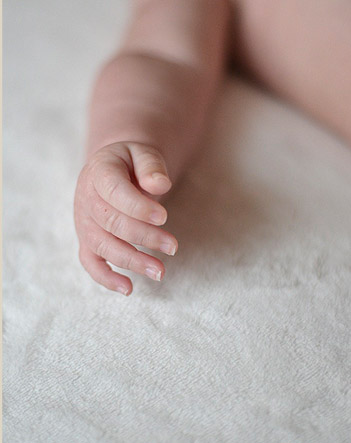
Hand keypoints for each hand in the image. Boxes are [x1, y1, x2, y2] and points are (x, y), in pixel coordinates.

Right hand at [74, 142, 177, 294]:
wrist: (116, 169)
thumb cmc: (133, 162)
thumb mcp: (143, 153)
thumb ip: (151, 166)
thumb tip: (160, 184)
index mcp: (99, 172)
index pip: (114, 191)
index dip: (138, 207)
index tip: (164, 217)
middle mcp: (87, 199)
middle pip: (112, 223)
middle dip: (144, 237)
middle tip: (173, 247)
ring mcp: (85, 222)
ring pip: (103, 246)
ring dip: (132, 261)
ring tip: (161, 272)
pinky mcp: (88, 239)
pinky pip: (90, 262)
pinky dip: (106, 278)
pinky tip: (129, 289)